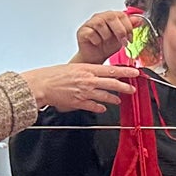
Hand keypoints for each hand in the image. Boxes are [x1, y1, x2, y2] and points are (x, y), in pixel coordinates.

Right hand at [20, 62, 138, 113]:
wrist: (41, 84)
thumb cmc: (53, 75)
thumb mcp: (73, 67)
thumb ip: (86, 71)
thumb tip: (97, 74)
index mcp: (87, 69)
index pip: (110, 70)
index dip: (125, 72)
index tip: (134, 72)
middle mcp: (88, 80)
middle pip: (112, 83)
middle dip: (125, 87)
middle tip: (132, 89)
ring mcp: (84, 92)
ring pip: (105, 96)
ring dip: (113, 99)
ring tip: (118, 100)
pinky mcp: (79, 102)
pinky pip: (94, 106)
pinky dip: (99, 107)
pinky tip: (102, 108)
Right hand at [73, 11, 136, 65]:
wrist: (96, 59)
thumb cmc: (107, 47)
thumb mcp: (122, 38)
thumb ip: (129, 28)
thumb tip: (139, 20)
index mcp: (111, 17)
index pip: (121, 14)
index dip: (128, 26)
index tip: (130, 38)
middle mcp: (100, 17)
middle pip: (110, 16)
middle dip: (119, 31)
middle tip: (122, 42)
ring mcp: (89, 23)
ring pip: (100, 24)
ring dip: (107, 36)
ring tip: (106, 42)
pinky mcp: (82, 31)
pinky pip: (91, 33)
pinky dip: (96, 40)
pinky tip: (97, 44)